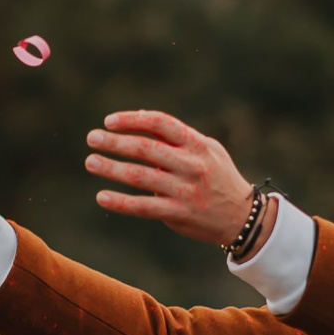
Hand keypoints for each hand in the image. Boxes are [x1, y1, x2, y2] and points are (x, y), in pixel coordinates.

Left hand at [85, 108, 254, 248]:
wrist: (242, 217)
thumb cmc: (218, 177)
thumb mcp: (206, 150)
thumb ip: (176, 136)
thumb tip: (140, 117)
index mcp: (196, 144)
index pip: (160, 123)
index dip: (132, 119)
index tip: (109, 121)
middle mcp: (190, 165)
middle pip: (145, 148)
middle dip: (115, 142)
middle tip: (92, 138)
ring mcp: (184, 190)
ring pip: (139, 176)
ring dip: (111, 168)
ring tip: (91, 162)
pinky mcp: (178, 213)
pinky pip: (143, 207)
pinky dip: (120, 202)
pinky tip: (102, 196)